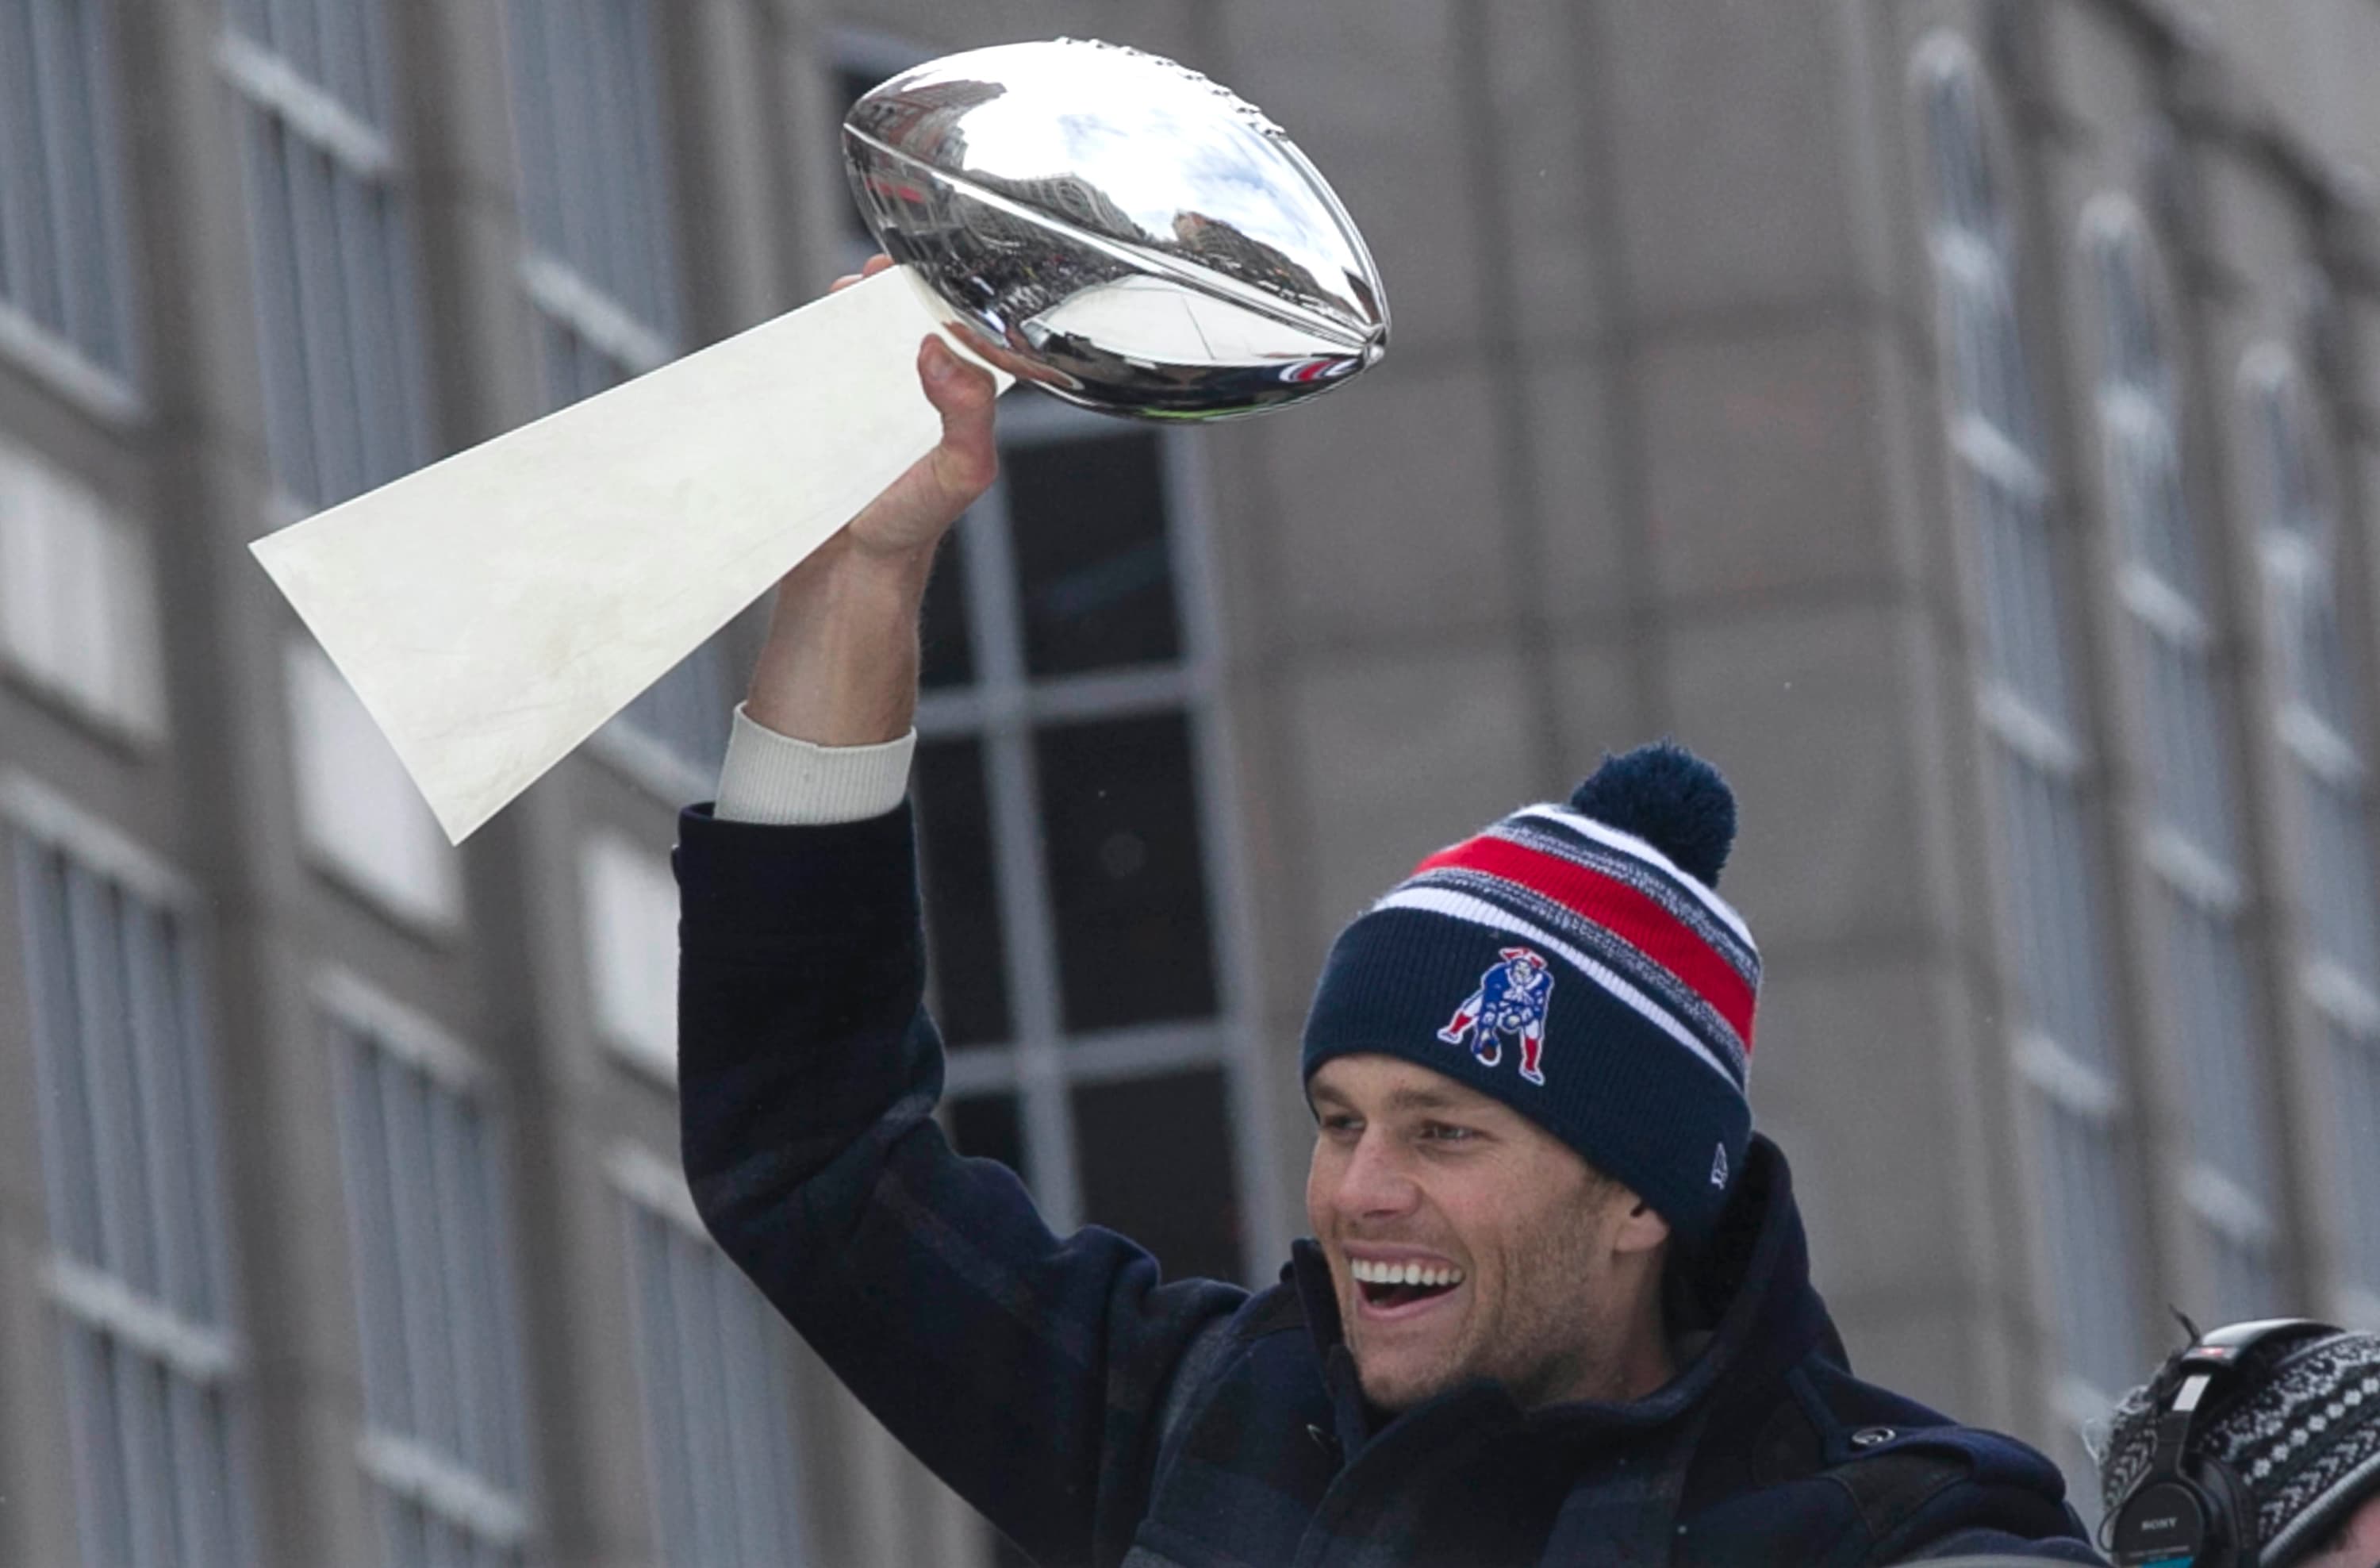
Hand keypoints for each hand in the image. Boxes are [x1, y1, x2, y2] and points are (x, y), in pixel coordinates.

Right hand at [742, 257, 1001, 745]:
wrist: (846, 578)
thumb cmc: (910, 531)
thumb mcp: (961, 471)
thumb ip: (968, 414)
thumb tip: (941, 352)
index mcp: (952, 404)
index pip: (952, 332)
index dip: (940, 295)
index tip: (924, 269)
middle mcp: (910, 401)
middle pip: (898, 328)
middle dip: (887, 293)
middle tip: (875, 272)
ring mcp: (861, 410)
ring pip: (853, 344)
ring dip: (846, 313)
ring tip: (844, 294)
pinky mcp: (818, 424)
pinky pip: (811, 374)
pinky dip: (805, 348)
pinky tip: (802, 334)